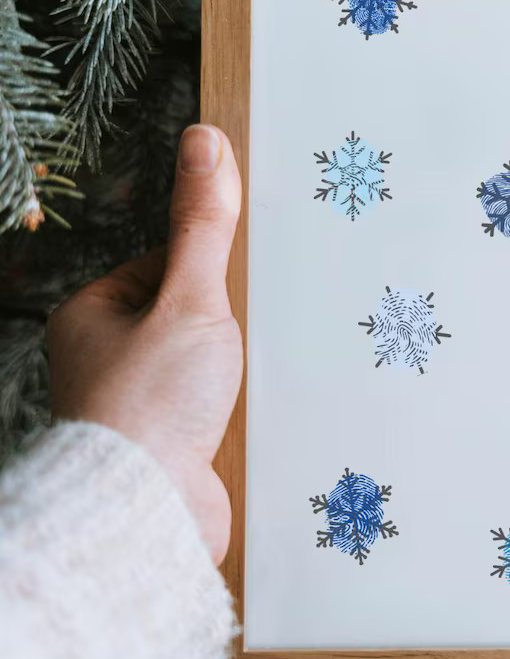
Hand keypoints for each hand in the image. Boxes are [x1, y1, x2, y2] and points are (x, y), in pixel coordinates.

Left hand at [47, 125, 242, 564]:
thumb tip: (203, 140)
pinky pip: (218, 412)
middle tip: (264, 322)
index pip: (165, 265)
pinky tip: (267, 410)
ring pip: (208, 366)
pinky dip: (245, 409)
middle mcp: (108, 362)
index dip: (211, 265)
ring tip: (268, 369)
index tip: (246, 272)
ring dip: (242, 369)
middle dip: (232, 321)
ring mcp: (140, 408)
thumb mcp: (188, 298)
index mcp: (93, 317)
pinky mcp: (172, 450)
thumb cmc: (149, 406)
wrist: (147, 517)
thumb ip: (203, 224)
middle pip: (190, 316)